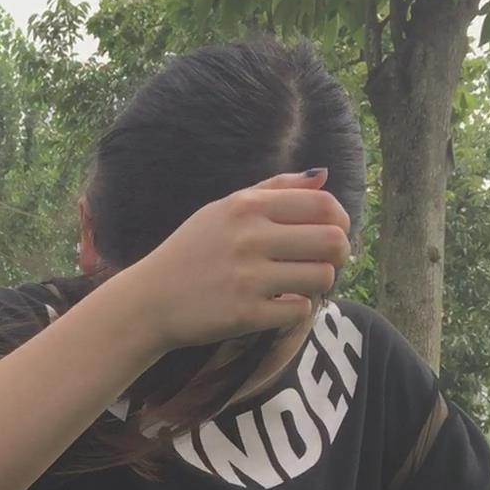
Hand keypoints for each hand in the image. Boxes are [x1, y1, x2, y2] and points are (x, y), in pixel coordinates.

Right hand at [128, 171, 350, 352]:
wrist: (149, 301)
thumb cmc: (190, 253)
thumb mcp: (223, 209)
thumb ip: (273, 189)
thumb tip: (323, 174)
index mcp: (247, 207)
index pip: (322, 205)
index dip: (340, 221)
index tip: (334, 233)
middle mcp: (249, 238)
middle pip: (331, 241)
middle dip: (339, 254)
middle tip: (325, 263)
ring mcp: (248, 278)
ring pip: (321, 277)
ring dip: (319, 284)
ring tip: (300, 284)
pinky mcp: (245, 315)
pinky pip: (299, 310)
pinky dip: (297, 309)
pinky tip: (279, 305)